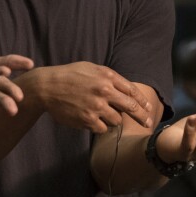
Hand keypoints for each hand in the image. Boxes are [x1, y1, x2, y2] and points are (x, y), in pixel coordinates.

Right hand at [29, 62, 154, 132]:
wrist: (47, 87)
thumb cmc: (69, 75)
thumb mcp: (91, 68)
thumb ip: (109, 77)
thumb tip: (127, 89)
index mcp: (107, 77)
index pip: (132, 91)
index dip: (142, 101)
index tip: (148, 108)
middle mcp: (104, 91)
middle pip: (131, 107)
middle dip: (142, 116)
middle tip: (148, 123)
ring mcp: (96, 107)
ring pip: (117, 120)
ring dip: (113, 119)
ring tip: (103, 114)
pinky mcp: (88, 120)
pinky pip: (103, 128)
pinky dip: (100, 125)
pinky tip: (92, 119)